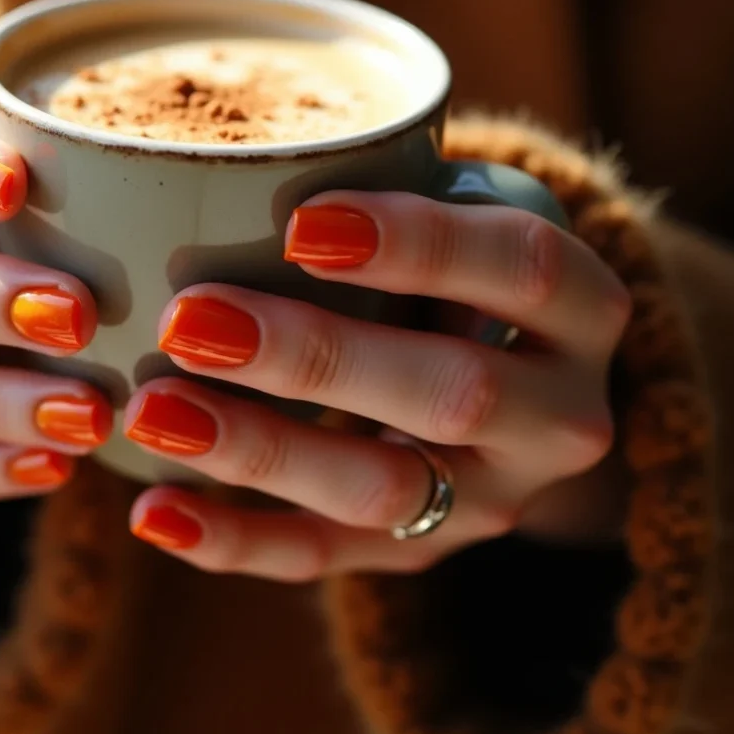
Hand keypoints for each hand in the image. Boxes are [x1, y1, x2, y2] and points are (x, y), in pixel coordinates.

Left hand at [124, 193, 631, 579]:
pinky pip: (327, 559)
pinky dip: (234, 541)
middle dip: (313, 357)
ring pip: (380, 491)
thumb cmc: (461, 266)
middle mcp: (559, 417)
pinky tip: (156, 512)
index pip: (522, 269)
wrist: (515, 379)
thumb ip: (396, 191)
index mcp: (582, 308)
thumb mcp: (466, 212)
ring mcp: (491, 499)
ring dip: (257, 452)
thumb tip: (223, 174)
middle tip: (188, 321)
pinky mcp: (420, 549)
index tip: (300, 224)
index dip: (418, 245)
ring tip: (151, 411)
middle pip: (452, 393)